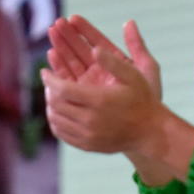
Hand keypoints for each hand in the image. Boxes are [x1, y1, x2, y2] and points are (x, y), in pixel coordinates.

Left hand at [42, 16, 162, 152]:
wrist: (150, 132)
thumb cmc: (142, 100)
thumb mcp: (133, 76)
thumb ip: (113, 61)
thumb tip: (94, 47)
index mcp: (99, 101)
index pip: (62, 89)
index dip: (49, 79)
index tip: (44, 71)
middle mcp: (91, 120)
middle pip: (56, 104)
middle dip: (48, 90)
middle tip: (48, 81)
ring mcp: (88, 136)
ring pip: (56, 120)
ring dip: (49, 105)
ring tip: (52, 94)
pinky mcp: (87, 146)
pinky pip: (62, 133)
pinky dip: (55, 121)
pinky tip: (58, 111)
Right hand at [46, 15, 160, 96]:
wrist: (143, 127)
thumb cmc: (149, 99)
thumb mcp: (147, 70)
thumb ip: (138, 46)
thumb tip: (129, 22)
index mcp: (115, 62)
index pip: (97, 41)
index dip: (85, 29)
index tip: (73, 18)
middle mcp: (100, 71)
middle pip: (80, 50)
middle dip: (68, 36)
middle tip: (57, 23)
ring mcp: (89, 84)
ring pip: (72, 62)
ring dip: (61, 48)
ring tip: (52, 34)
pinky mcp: (81, 96)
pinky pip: (68, 79)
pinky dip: (60, 67)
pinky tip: (52, 54)